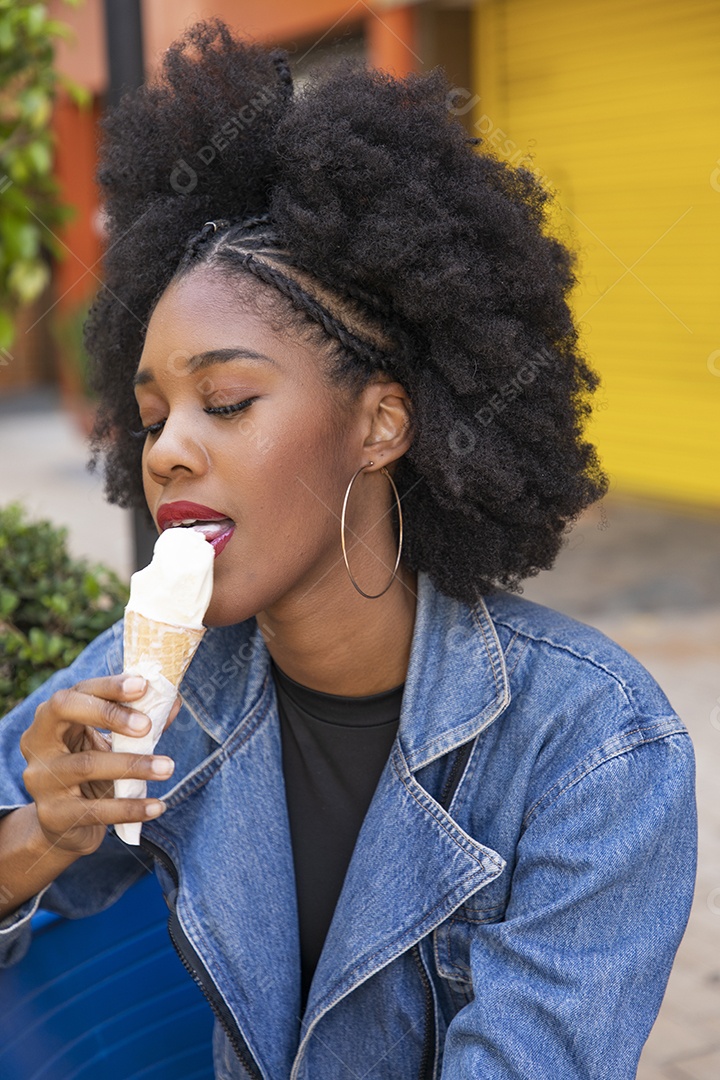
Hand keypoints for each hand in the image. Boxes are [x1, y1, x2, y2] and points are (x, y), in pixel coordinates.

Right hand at [20, 675, 180, 857]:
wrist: (65, 826)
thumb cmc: (93, 772)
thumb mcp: (111, 743)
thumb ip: (139, 723)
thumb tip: (173, 702)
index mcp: (51, 717)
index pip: (77, 691)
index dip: (109, 686)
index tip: (143, 685)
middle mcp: (38, 742)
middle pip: (65, 710)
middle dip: (110, 713)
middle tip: (147, 725)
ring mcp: (41, 779)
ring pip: (87, 764)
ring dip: (134, 765)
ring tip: (168, 767)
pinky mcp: (53, 815)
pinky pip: (96, 809)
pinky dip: (131, 807)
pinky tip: (157, 806)